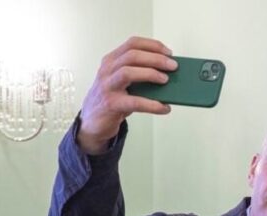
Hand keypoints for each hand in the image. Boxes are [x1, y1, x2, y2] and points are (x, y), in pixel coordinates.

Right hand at [77, 36, 177, 153]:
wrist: (93, 121)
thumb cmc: (113, 98)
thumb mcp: (122, 81)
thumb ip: (139, 73)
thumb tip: (168, 74)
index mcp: (112, 60)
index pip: (132, 43)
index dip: (152, 45)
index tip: (169, 52)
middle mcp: (108, 70)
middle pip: (132, 55)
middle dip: (155, 58)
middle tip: (173, 66)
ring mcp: (108, 86)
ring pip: (128, 72)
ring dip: (150, 74)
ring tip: (166, 80)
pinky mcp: (111, 104)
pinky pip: (134, 102)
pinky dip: (152, 105)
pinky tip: (164, 107)